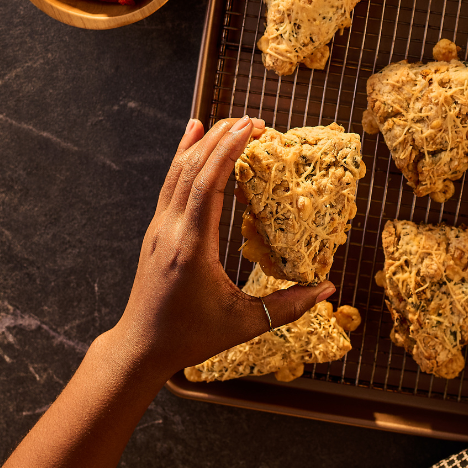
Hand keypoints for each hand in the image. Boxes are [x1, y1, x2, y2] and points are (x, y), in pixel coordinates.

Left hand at [109, 116, 335, 380]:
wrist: (141, 346)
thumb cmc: (191, 337)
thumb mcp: (244, 324)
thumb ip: (287, 307)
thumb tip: (326, 289)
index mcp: (192, 248)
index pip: (209, 186)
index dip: (228, 152)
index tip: (251, 128)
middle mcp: (171, 230)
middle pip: (193, 169)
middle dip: (222, 139)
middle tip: (253, 121)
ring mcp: (159, 228)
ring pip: (178, 172)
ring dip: (203, 143)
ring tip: (228, 121)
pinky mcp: (156, 230)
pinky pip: (171, 183)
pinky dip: (183, 156)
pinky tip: (192, 136)